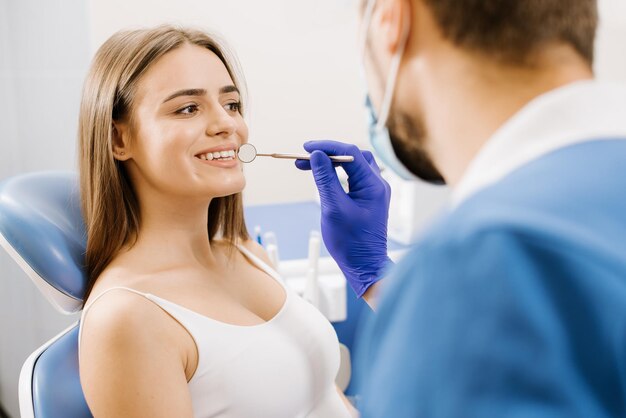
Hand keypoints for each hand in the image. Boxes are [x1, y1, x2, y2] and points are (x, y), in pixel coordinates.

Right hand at [296, 140, 392, 296]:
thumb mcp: (333, 208)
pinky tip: (322, 177)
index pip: (350, 153)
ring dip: (330, 163)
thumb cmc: (351, 243)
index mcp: (373, 185)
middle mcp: (377, 185)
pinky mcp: (367, 199)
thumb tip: (316, 156)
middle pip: (352, 156)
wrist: (365, 267)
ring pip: (352, 166)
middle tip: (304, 157)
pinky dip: (336, 174)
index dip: (327, 147)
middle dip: (327, 153)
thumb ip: (325, 179)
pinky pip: (352, 178)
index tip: (306, 148)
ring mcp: (373, 192)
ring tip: (307, 166)